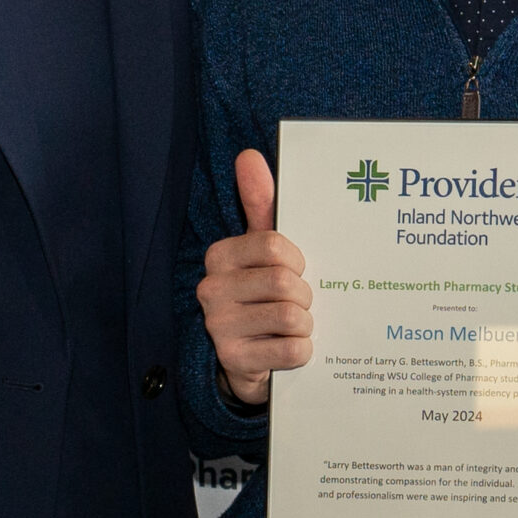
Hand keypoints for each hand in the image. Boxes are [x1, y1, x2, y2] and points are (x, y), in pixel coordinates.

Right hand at [196, 148, 312, 407]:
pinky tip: (291, 350)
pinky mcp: (233, 361)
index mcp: (220, 256)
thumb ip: (261, 204)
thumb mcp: (264, 250)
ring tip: (295, 327)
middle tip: (300, 304)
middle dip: (306, 296)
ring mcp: (218, 327)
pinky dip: (303, 352)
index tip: (297, 270)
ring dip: (306, 325)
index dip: (299, 261)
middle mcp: (211, 288)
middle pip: (286, 283)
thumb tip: (248, 155)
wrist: (251, 359)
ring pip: (292, 318)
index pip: (274, 245)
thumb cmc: (264, 295)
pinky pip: (291, 351)